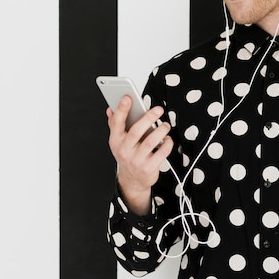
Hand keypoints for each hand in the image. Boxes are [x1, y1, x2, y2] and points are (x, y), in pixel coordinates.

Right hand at [106, 95, 173, 214]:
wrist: (132, 181)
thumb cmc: (128, 156)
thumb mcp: (118, 142)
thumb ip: (115, 125)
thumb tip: (110, 109)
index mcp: (116, 141)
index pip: (116, 123)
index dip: (121, 109)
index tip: (128, 97)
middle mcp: (125, 150)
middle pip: (136, 131)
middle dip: (148, 118)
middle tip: (158, 109)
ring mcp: (136, 160)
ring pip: (151, 141)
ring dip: (161, 130)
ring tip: (165, 125)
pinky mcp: (149, 167)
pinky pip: (161, 152)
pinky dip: (167, 144)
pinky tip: (168, 139)